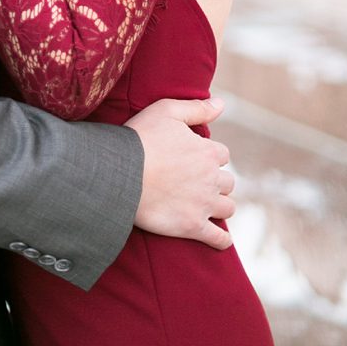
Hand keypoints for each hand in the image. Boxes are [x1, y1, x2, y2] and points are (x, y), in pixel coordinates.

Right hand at [127, 97, 234, 249]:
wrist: (119, 175)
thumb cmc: (140, 139)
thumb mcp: (167, 111)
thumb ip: (197, 108)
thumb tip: (222, 104)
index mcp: (208, 152)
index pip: (221, 155)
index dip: (209, 158)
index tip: (196, 161)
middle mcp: (211, 178)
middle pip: (227, 182)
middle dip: (216, 183)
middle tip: (200, 185)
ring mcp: (203, 204)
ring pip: (227, 208)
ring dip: (221, 207)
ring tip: (210, 208)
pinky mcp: (192, 226)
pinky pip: (217, 237)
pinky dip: (221, 240)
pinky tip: (221, 241)